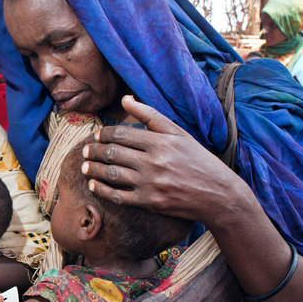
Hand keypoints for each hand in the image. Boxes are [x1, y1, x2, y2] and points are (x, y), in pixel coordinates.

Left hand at [82, 95, 244, 222]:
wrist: (218, 194)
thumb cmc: (197, 160)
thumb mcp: (178, 133)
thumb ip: (150, 115)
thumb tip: (125, 99)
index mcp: (161, 141)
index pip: (121, 134)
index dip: (104, 134)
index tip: (97, 135)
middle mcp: (154, 161)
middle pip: (113, 153)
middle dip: (94, 151)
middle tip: (85, 150)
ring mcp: (151, 183)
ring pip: (112, 174)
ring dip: (93, 169)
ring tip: (85, 165)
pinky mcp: (150, 202)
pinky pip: (118, 196)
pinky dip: (102, 190)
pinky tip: (93, 185)